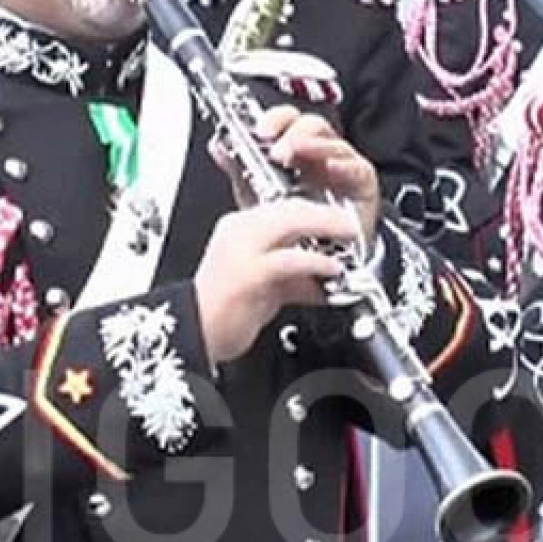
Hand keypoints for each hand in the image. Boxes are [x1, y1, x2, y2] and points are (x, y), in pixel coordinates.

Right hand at [193, 196, 360, 362]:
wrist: (194, 334)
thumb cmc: (221, 313)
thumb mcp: (263, 287)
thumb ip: (291, 278)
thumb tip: (319, 279)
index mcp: (238, 228)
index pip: (283, 207)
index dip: (315, 211)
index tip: (337, 220)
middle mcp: (239, 232)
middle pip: (290, 207)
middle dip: (326, 214)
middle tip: (348, 224)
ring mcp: (242, 250)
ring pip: (291, 222)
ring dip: (325, 227)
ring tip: (347, 237)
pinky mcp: (249, 273)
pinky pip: (290, 260)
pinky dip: (315, 262)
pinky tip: (331, 269)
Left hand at [212, 104, 381, 248]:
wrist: (321, 263)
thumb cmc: (296, 229)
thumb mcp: (260, 197)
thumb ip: (241, 170)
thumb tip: (218, 147)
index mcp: (297, 152)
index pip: (289, 121)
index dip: (276, 119)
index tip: (261, 130)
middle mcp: (320, 156)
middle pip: (313, 125)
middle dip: (293, 131)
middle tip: (277, 149)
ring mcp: (342, 168)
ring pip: (333, 142)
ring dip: (313, 144)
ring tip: (297, 152)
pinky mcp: (362, 185)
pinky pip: (357, 169)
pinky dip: (344, 165)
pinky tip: (331, 167)